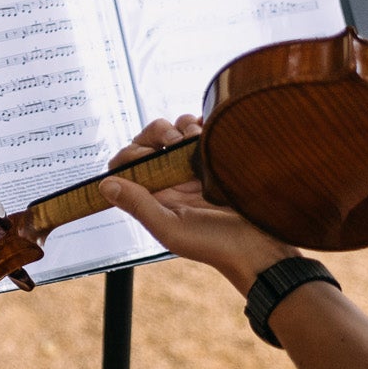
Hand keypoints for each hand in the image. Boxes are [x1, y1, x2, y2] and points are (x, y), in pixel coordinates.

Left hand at [96, 116, 295, 293]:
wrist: (261, 245)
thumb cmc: (217, 245)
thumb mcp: (172, 229)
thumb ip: (139, 205)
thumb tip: (106, 184)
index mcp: (153, 195)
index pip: (126, 162)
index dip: (131, 152)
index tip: (151, 154)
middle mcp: (170, 179)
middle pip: (149, 139)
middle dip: (159, 131)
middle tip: (176, 142)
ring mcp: (194, 167)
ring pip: (176, 129)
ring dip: (184, 126)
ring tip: (199, 140)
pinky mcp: (217, 157)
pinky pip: (202, 129)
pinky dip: (203, 123)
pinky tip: (209, 131)